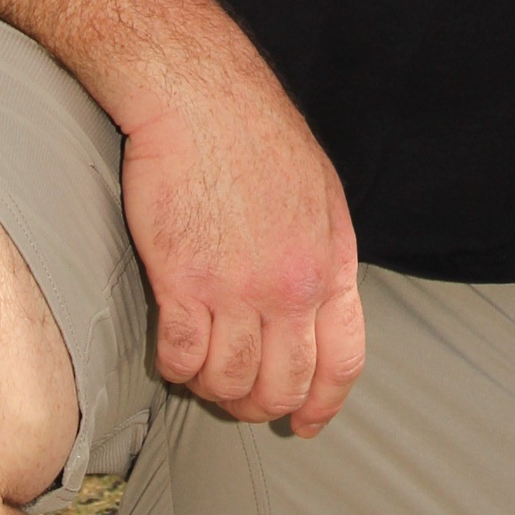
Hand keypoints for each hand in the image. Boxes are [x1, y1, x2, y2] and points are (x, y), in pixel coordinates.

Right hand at [119, 42, 363, 437]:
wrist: (198, 92)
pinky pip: (181, 359)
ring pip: (230, 382)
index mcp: (329, 260)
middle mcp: (291, 285)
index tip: (304, 422)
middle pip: (283, 385)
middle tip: (237, 397)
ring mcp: (237, 288)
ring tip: (201, 371)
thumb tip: (318, 304)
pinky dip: (176, 367)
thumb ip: (322, 252)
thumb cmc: (252, 132)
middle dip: (260, 404)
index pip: (342, 360)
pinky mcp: (183, 282)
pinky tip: (173, 349)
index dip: (322, 403)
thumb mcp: (318, 191)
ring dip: (213, 388)